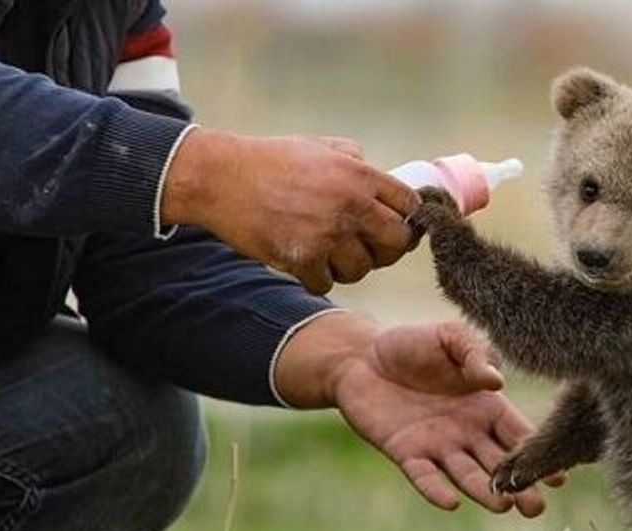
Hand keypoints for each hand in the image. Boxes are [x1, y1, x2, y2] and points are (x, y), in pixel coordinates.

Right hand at [161, 129, 418, 293]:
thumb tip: (378, 174)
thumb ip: (354, 159)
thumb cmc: (269, 161)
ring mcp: (328, 234)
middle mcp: (352, 205)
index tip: (397, 228)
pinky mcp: (303, 258)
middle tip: (369, 249)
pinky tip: (306, 263)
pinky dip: (318, 278)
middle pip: (397, 243)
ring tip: (330, 254)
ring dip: (349, 267)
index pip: (410, 206)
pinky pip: (327, 283)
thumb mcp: (320, 146)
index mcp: (360, 175)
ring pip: (363, 269)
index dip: (407, 220)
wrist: (222, 178)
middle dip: (386, 250)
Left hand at [273, 312, 550, 515]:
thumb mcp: (450, 337)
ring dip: (485, 492)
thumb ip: (475, 354)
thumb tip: (496, 381)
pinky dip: (436, 490)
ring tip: (505, 506)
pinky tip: (451, 503)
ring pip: (467, 475)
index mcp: (486, 405)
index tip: (560, 474)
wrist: (361, 355)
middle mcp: (467, 432)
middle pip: (500, 464)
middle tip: (536, 507)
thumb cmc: (412, 344)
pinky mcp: (406, 453)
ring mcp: (438, 446)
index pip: (519, 434)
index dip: (538, 451)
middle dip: (520, 485)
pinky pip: (424, 476)